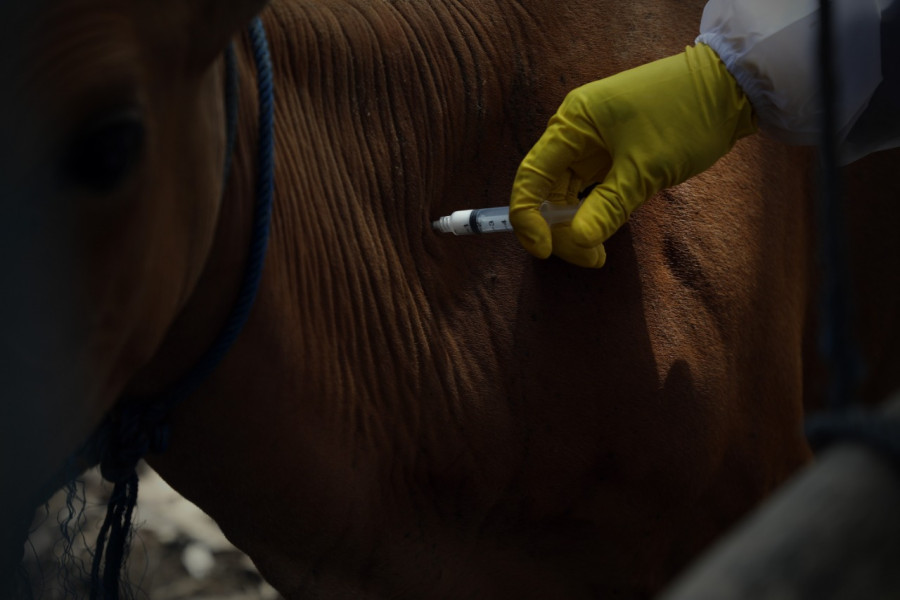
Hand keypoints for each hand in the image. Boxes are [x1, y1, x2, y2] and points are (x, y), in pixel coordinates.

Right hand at [510, 43, 756, 267]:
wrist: (730, 89)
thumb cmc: (685, 117)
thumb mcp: (645, 168)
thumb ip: (608, 206)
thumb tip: (578, 241)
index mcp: (572, 123)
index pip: (530, 177)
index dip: (528, 218)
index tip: (546, 251)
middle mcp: (575, 131)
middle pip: (546, 190)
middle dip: (559, 229)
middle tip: (590, 257)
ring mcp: (594, 142)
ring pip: (568, 193)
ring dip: (576, 225)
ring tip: (598, 254)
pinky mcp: (613, 153)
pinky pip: (590, 189)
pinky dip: (593, 213)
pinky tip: (605, 233)